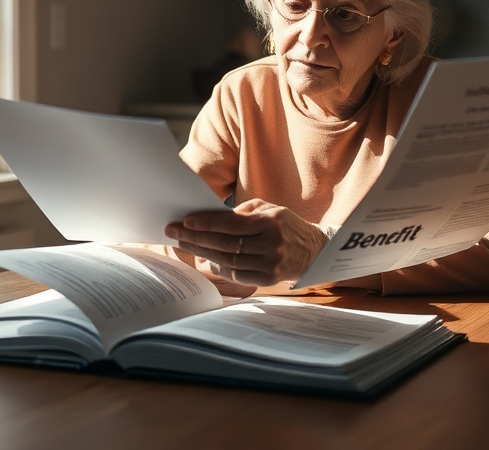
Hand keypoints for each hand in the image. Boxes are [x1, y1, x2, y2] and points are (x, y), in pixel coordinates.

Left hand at [164, 199, 328, 286]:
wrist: (314, 250)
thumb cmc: (285, 225)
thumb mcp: (268, 209)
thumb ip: (241, 214)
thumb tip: (209, 220)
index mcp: (271, 223)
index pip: (232, 225)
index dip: (207, 224)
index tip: (186, 221)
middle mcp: (272, 245)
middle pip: (226, 244)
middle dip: (196, 238)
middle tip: (174, 232)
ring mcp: (270, 265)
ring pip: (228, 261)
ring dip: (202, 253)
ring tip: (183, 244)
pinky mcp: (268, 280)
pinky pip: (236, 274)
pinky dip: (218, 267)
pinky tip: (204, 258)